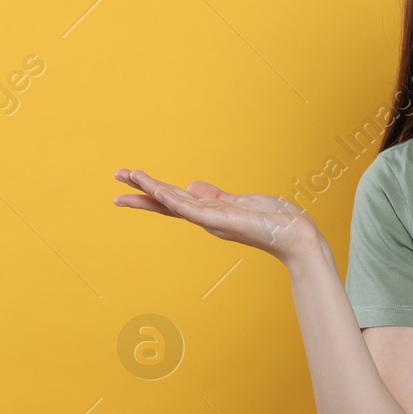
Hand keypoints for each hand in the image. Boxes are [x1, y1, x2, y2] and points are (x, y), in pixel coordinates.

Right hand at [112, 168, 324, 265]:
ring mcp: (213, 221)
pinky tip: (158, 190)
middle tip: (116, 177)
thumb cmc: (274, 221)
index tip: (130, 178)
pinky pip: (193, 210)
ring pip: (174, 202)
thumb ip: (216, 196)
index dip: (152, 189)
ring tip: (128, 176)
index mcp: (210, 212)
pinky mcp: (222, 221)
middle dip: (141, 190)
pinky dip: (174, 200)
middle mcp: (207, 218)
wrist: (297, 237)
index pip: (174, 199)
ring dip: (151, 189)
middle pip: (167, 202)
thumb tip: (192, 185)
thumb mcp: (241, 202)